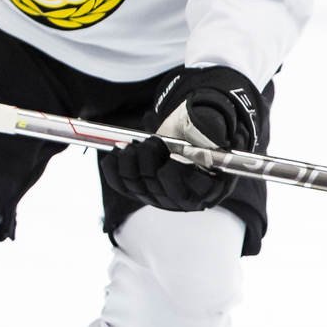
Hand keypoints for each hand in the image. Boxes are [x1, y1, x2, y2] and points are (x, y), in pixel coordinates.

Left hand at [101, 66, 261, 211]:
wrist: (184, 130)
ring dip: (131, 161)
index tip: (172, 155)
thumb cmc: (202, 131)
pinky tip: (118, 150)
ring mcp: (160, 198)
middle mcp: (184, 198)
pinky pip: (120, 185)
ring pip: (137, 186)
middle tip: (152, 141)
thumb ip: (212, 131)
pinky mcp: (140, 191)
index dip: (177, 176)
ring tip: (136, 143)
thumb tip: (210, 135)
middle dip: (150, 162)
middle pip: (160, 189)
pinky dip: (113, 167)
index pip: (191, 193)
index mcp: (209, 186)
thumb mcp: (212, 128)